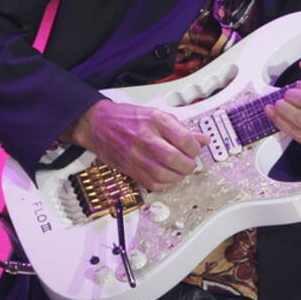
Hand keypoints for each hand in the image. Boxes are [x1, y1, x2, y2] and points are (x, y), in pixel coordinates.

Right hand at [65, 100, 208, 191]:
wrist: (98, 124)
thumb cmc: (127, 118)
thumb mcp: (157, 114)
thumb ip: (181, 128)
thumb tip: (202, 140)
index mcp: (155, 120)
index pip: (183, 139)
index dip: (195, 148)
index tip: (196, 149)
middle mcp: (145, 138)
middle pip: (173, 158)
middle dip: (188, 165)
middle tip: (190, 163)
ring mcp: (136, 155)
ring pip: (163, 175)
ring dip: (178, 177)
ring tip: (180, 171)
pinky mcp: (130, 169)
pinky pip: (152, 184)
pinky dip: (165, 184)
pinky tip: (168, 177)